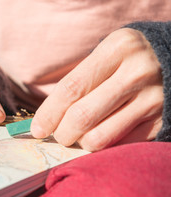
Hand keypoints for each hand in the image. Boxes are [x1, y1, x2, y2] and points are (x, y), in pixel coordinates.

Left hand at [31, 28, 162, 150]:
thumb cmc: (126, 62)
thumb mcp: (104, 57)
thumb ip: (78, 83)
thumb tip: (46, 120)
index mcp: (117, 49)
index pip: (71, 88)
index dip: (49, 113)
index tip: (37, 129)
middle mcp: (137, 72)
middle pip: (82, 116)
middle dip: (62, 133)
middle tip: (59, 135)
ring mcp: (152, 99)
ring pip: (99, 137)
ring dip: (80, 143)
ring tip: (79, 136)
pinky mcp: (161, 121)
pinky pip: (120, 146)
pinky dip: (103, 147)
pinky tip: (100, 136)